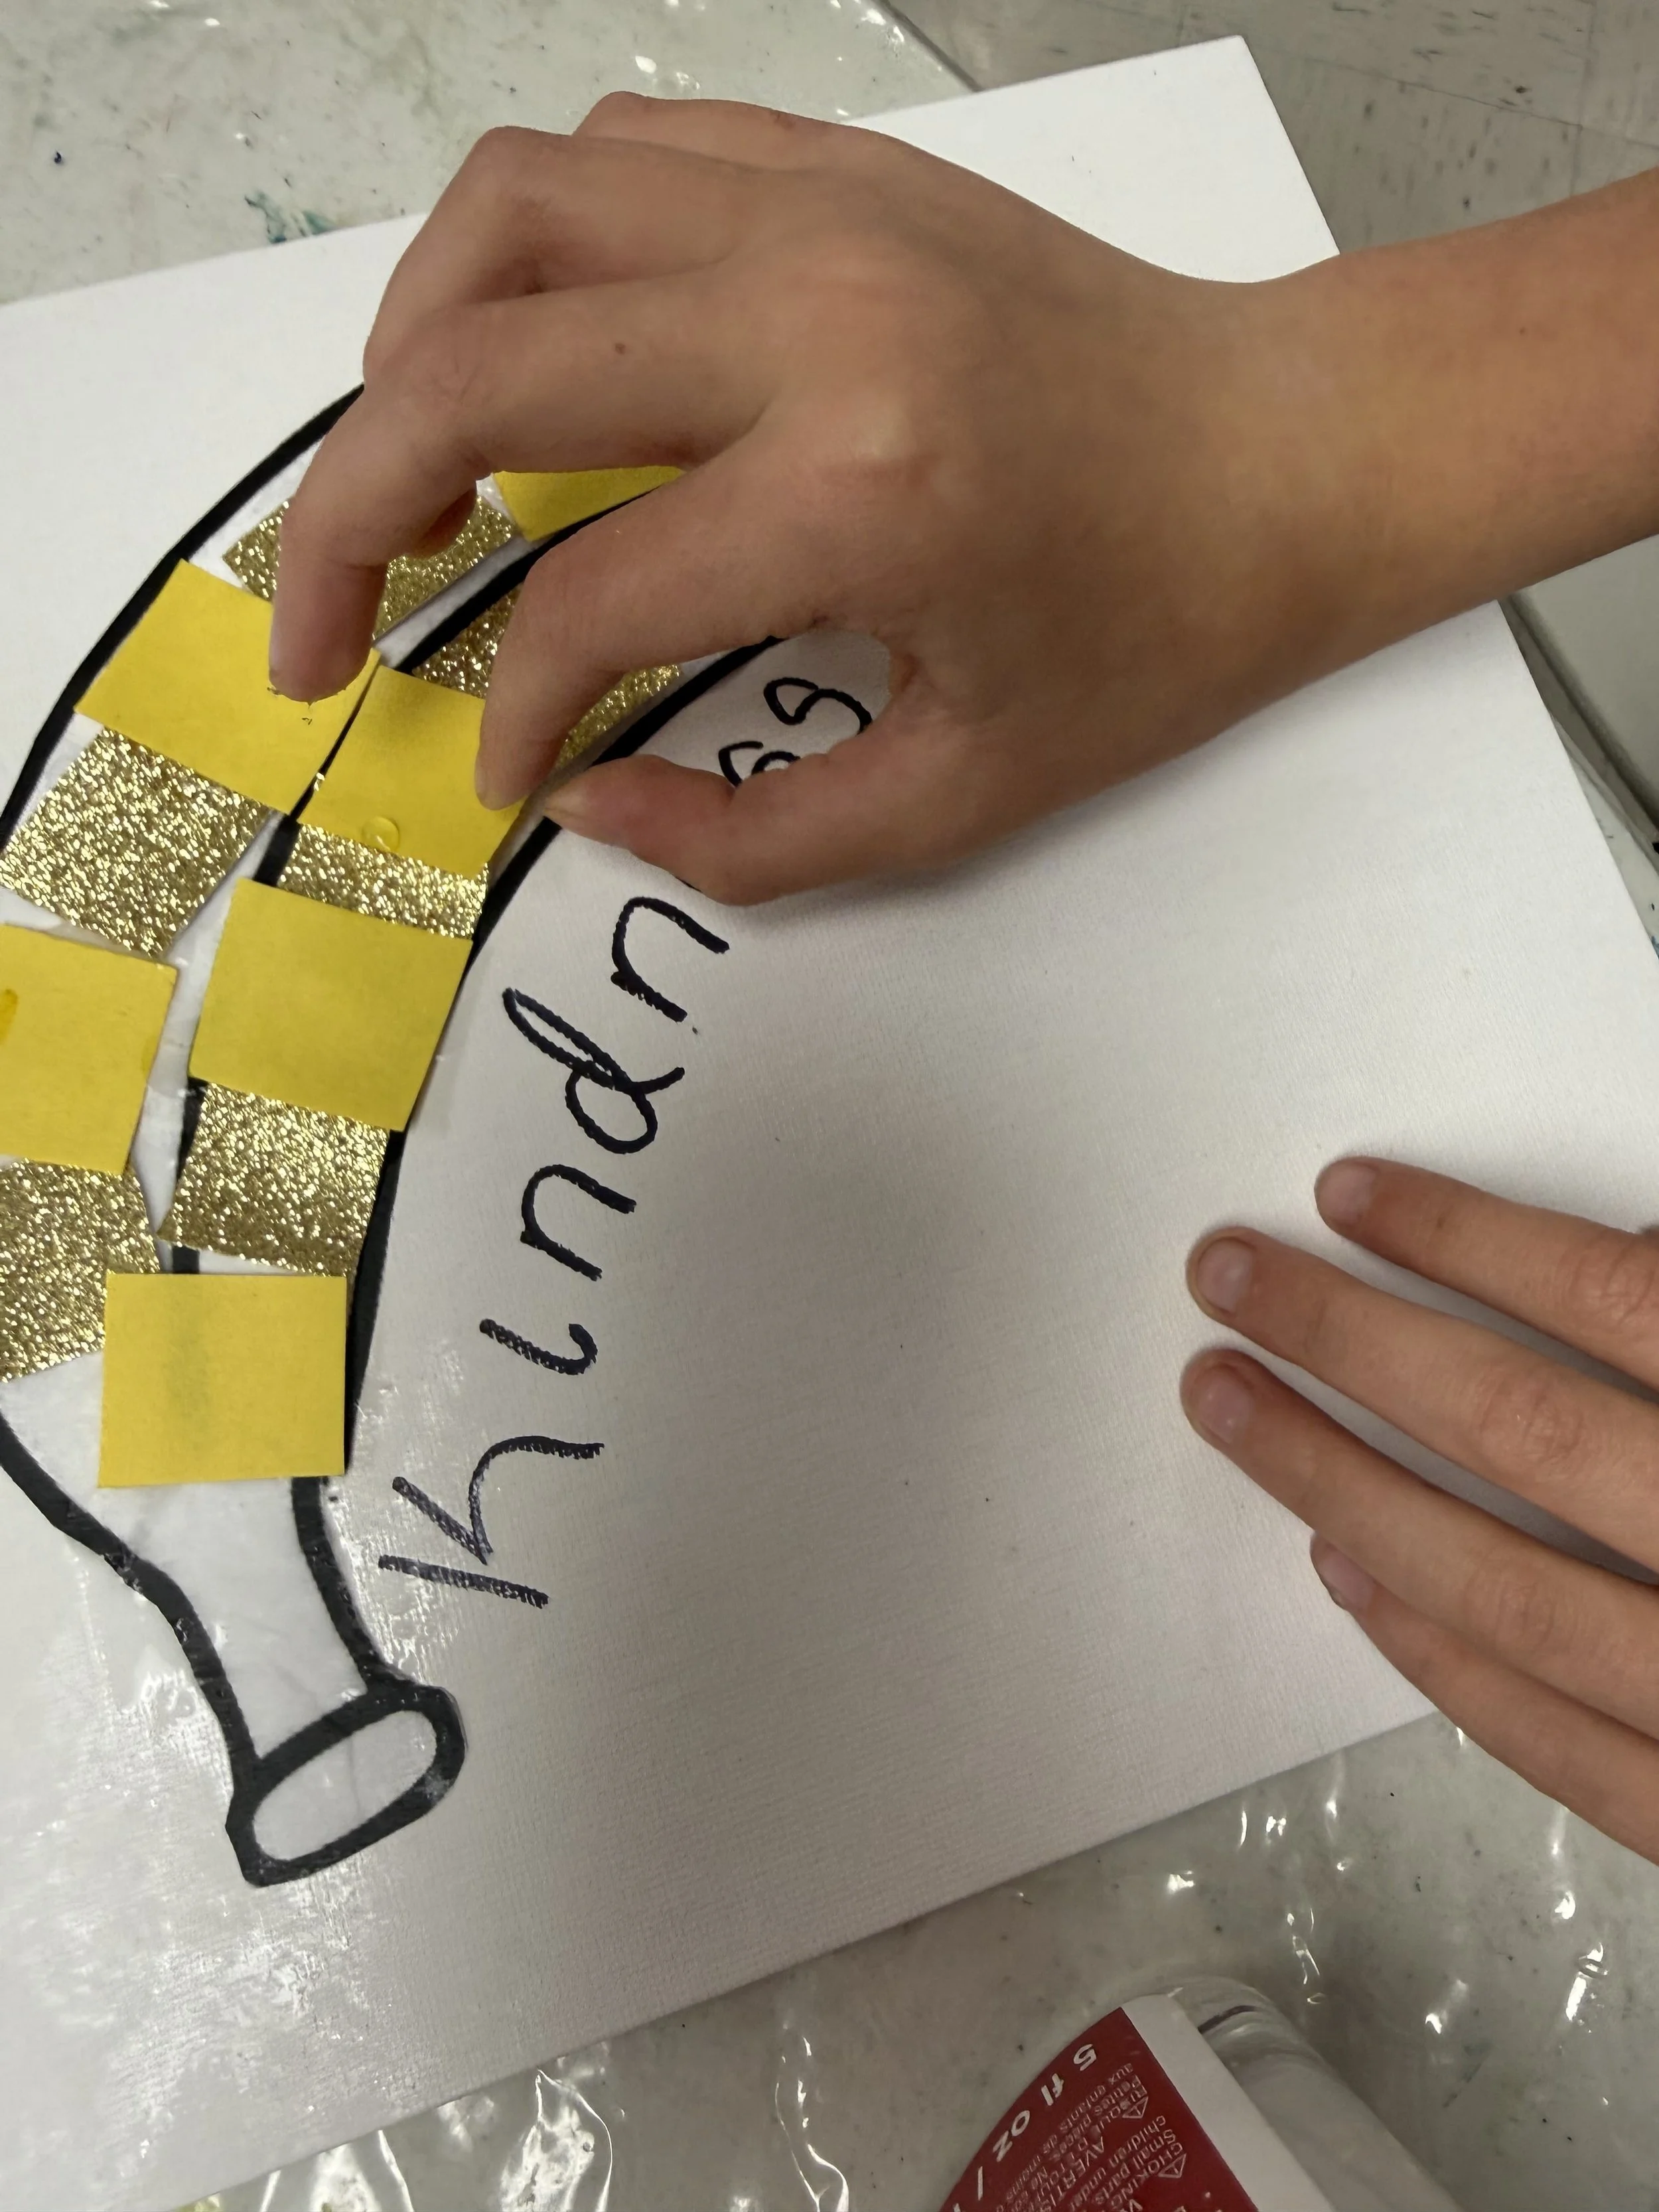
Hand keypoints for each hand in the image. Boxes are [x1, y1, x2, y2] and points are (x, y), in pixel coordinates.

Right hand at [267, 97, 1387, 899]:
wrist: (1290, 456)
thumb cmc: (1152, 634)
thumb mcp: (963, 796)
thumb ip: (752, 842)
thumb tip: (583, 808)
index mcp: (860, 493)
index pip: (584, 598)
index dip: (510, 710)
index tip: (507, 769)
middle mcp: (816, 317)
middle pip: (471, 375)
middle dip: (347, 520)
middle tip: (320, 625)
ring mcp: (822, 212)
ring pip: (506, 212)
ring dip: (408, 342)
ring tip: (403, 464)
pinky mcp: (837, 166)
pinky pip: (612, 153)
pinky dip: (526, 244)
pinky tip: (534, 350)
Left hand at [1182, 1159, 1658, 1863]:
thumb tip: (1633, 1243)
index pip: (1619, 1299)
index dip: (1473, 1238)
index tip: (1350, 1192)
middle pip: (1524, 1430)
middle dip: (1352, 1344)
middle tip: (1224, 1281)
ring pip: (1507, 1591)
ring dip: (1345, 1490)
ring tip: (1232, 1409)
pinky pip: (1563, 1746)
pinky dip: (1443, 1663)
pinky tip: (1346, 1581)